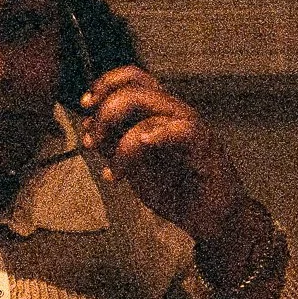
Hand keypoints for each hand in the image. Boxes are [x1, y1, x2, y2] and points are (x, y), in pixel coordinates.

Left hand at [77, 65, 243, 248]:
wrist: (211, 220)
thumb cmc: (177, 190)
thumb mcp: (134, 167)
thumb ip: (114, 145)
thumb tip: (88, 128)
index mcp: (158, 112)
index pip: (131, 78)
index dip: (104, 85)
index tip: (86, 105)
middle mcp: (174, 112)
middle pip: (134, 90)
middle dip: (105, 114)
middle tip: (94, 142)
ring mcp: (190, 127)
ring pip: (152, 109)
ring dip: (122, 139)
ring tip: (114, 169)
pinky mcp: (205, 146)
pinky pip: (182, 130)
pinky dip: (158, 134)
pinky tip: (143, 145)